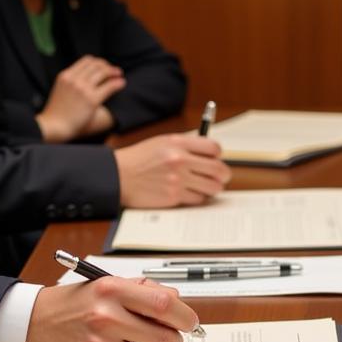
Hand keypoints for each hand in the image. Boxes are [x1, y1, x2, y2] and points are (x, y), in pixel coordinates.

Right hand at [24, 276, 199, 341]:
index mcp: (113, 289)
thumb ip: (143, 290)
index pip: (165, 304)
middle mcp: (106, 316)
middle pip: (166, 337)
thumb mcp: (106, 285)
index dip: (185, 316)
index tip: (189, 321)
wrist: (29, 324)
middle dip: (175, 339)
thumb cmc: (73, 304)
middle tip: (171, 337)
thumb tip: (178, 301)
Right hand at [36, 56, 126, 142]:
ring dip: (113, 72)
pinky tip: (122, 83)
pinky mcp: (92, 100)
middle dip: (107, 66)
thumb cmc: (58, 112)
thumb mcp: (61, 90)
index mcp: (65, 75)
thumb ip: (72, 82)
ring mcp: (83, 88)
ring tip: (119, 75)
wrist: (55, 125)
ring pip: (103, 72)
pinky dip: (117, 83)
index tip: (104, 67)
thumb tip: (87, 79)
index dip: (98, 62)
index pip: (86, 60)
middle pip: (96, 65)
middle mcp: (74, 79)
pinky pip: (109, 87)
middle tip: (115, 71)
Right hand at [114, 133, 229, 207]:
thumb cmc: (140, 159)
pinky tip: (188, 193)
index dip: (217, 155)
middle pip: (219, 169)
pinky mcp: (173, 196)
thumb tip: (211, 154)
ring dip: (212, 188)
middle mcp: (180, 160)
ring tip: (204, 186)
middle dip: (223, 175)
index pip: (214, 148)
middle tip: (221, 177)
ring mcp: (177, 179)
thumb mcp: (162, 143)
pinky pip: (198, 199)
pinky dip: (196, 197)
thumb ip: (186, 146)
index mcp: (178, 143)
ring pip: (213, 187)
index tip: (215, 159)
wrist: (118, 175)